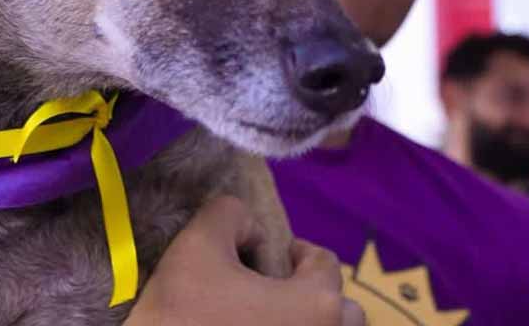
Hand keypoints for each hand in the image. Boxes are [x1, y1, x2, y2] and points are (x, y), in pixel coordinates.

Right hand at [124, 195, 364, 324]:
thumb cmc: (184, 311)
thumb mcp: (198, 242)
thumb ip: (231, 213)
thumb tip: (251, 232)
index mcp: (318, 305)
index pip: (325, 264)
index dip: (298, 251)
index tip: (275, 253)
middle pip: (344, 312)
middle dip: (318, 295)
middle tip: (280, 290)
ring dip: (310, 322)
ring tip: (270, 317)